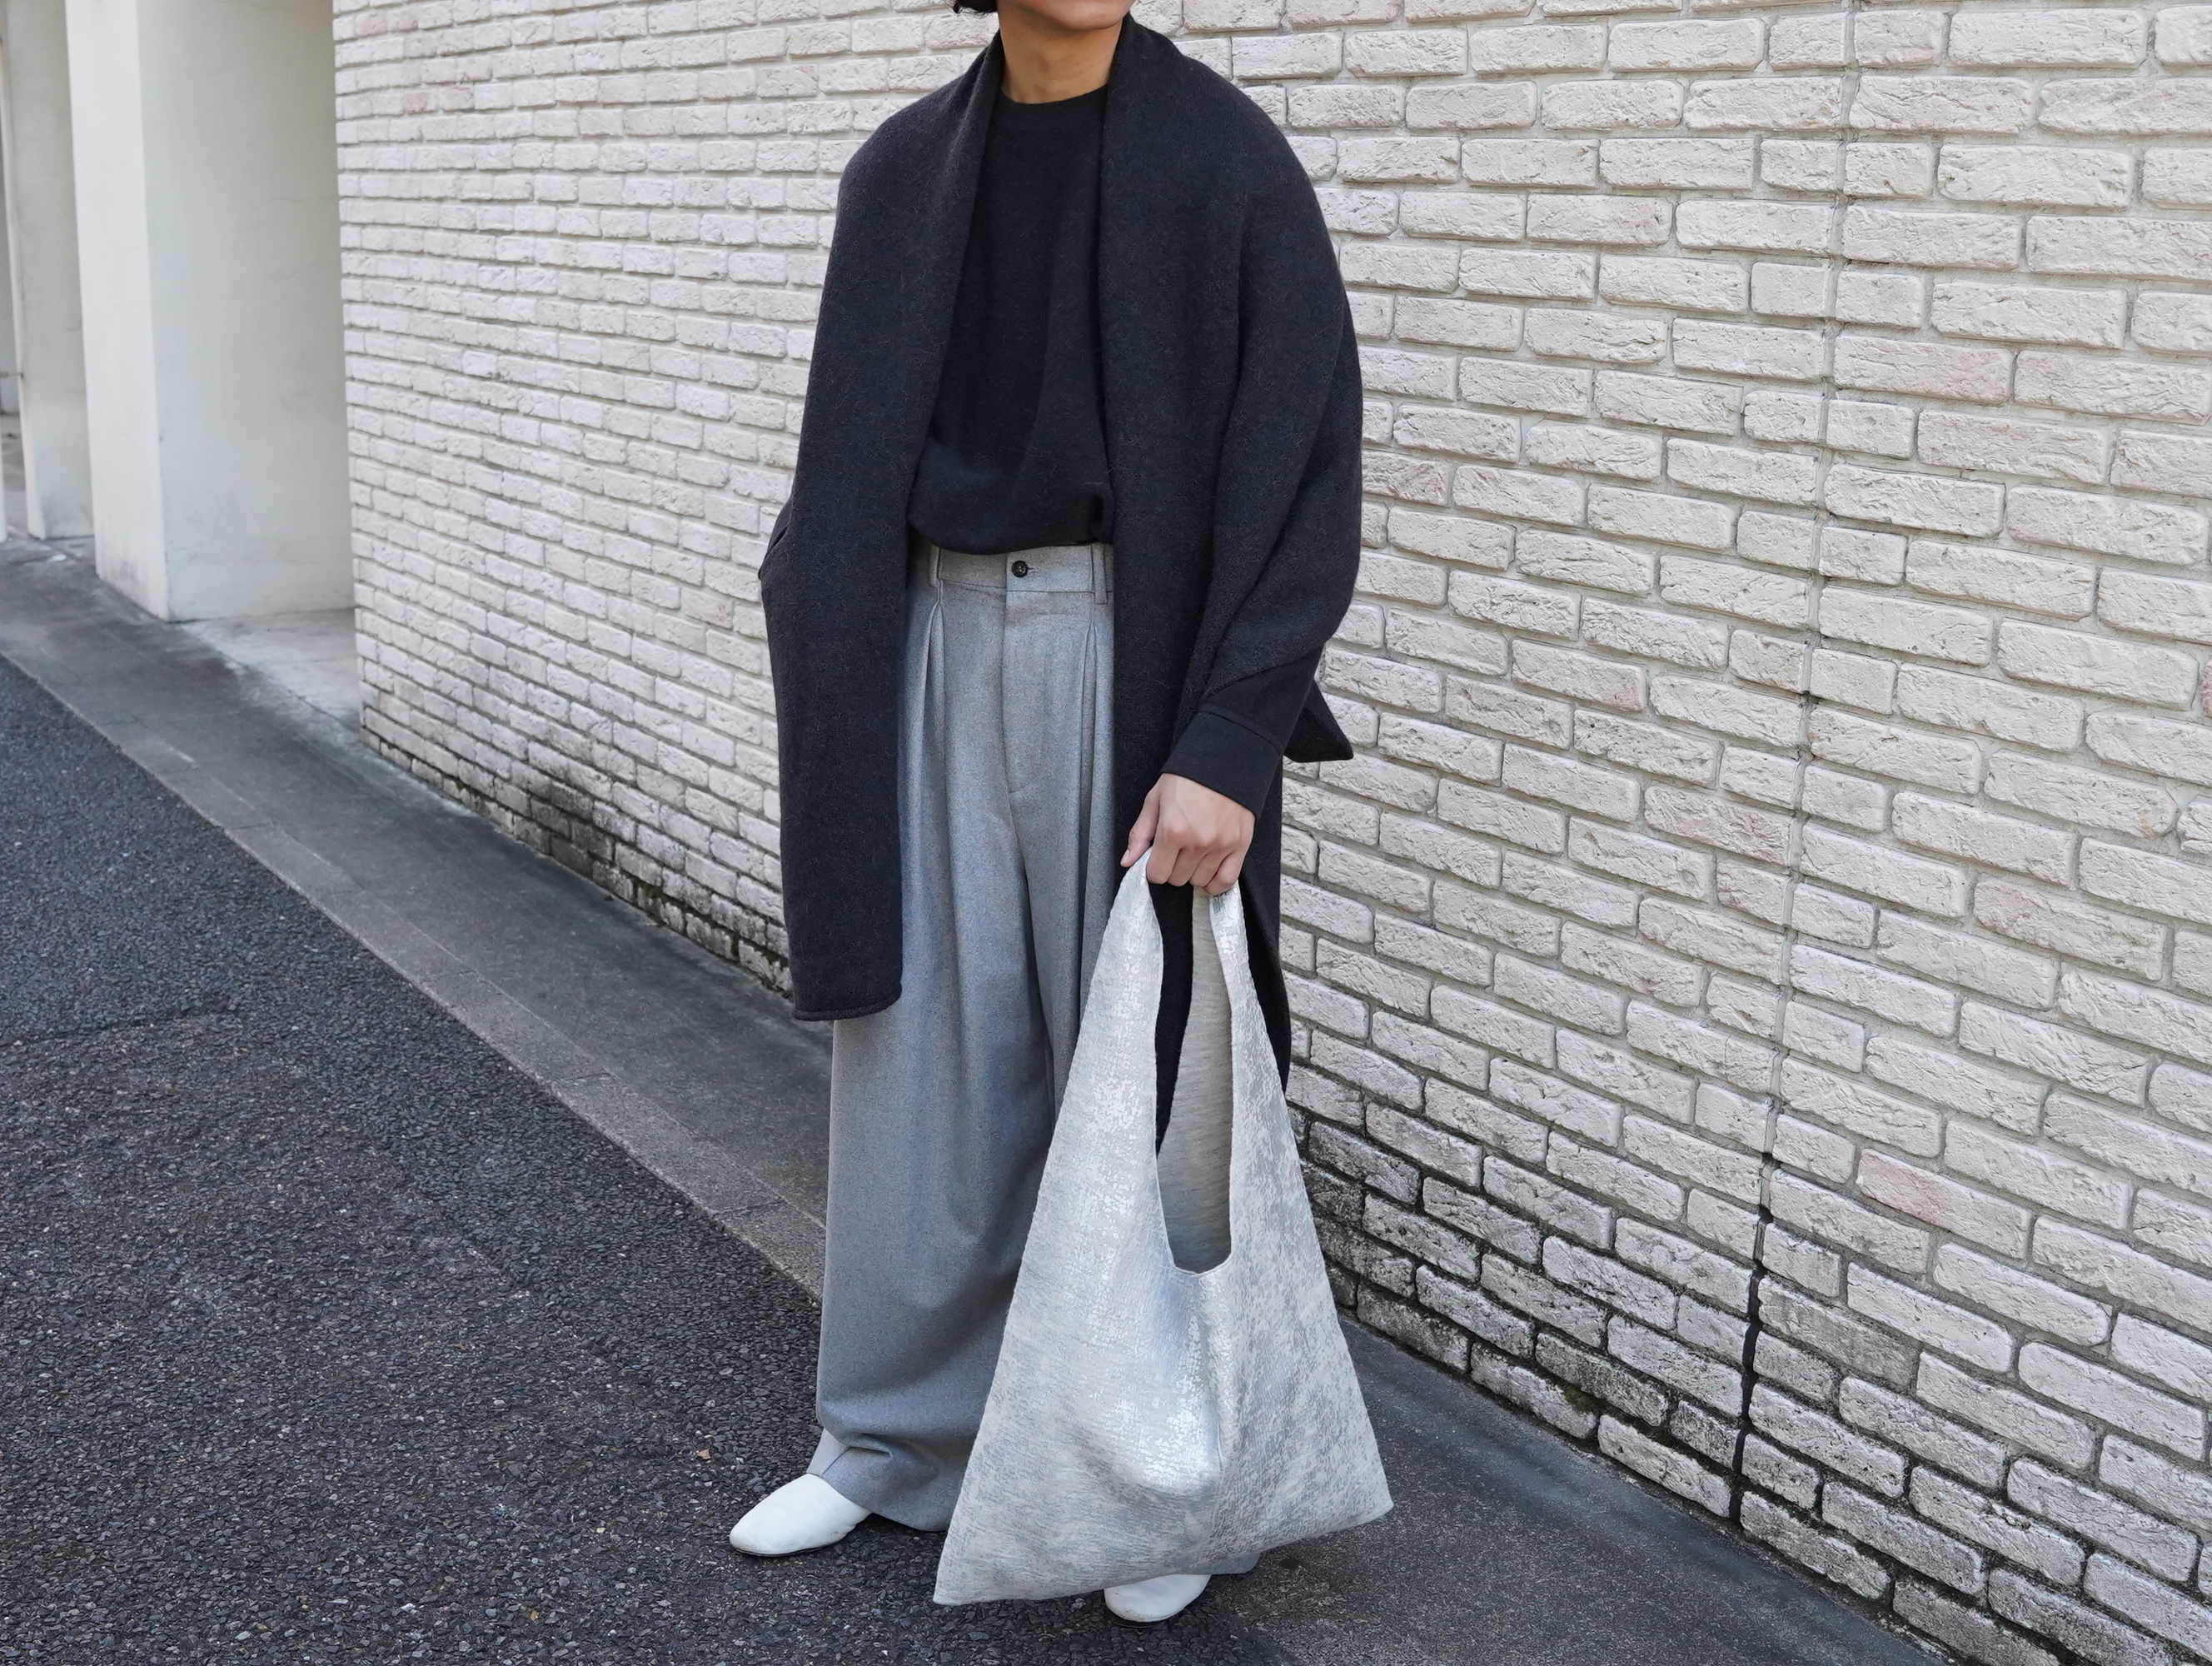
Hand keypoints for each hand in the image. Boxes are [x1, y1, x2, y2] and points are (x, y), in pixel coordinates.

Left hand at [1122, 774, 1254, 895]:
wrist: (1223, 760)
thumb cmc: (1187, 778)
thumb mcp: (1155, 800)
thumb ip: (1140, 834)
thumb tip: (1128, 861)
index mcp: (1173, 830)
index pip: (1158, 874)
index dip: (1154, 868)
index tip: (1157, 858)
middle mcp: (1198, 842)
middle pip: (1177, 879)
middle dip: (1172, 868)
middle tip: (1175, 850)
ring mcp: (1221, 846)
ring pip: (1199, 881)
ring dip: (1192, 872)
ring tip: (1193, 854)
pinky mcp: (1240, 845)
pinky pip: (1226, 880)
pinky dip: (1215, 881)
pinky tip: (1209, 871)